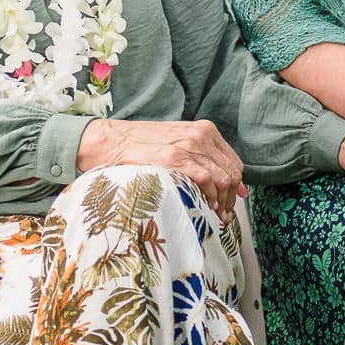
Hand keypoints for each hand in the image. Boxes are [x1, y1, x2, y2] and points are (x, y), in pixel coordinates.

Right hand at [76, 117, 240, 216]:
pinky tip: (203, 207)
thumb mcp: (177, 146)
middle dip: (230, 198)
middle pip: (232, 172)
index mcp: (204, 129)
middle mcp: (201, 135)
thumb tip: (235, 188)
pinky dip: (210, 197)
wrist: (109, 142)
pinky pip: (208, 180)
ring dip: (222, 202)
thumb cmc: (140, 148)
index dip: (235, 186)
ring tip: (213, 215)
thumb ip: (203, 161)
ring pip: (224, 179)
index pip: (234, 162)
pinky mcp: (176, 158)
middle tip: (221, 214)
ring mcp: (189, 145)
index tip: (228, 202)